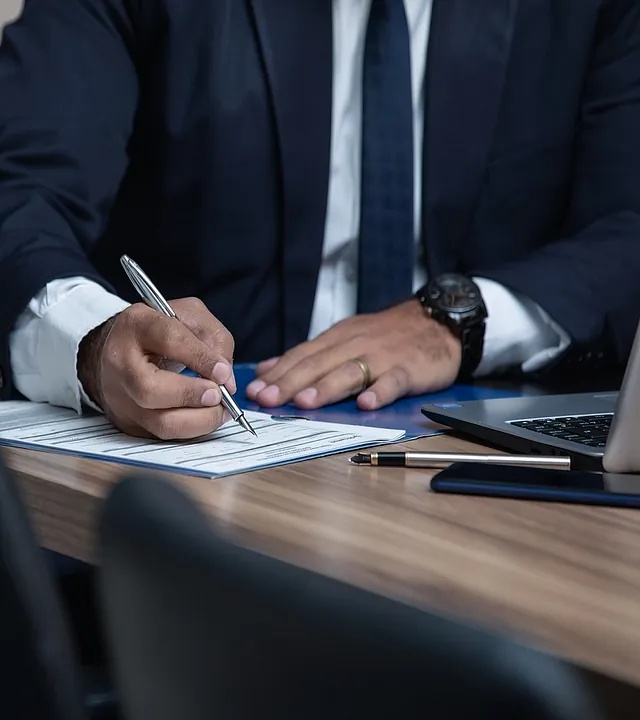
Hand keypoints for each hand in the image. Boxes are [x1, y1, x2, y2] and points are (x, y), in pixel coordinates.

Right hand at [78, 298, 235, 439]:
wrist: (121, 348)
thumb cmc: (160, 331)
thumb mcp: (190, 316)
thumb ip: (214, 340)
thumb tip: (227, 380)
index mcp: (136, 325)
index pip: (168, 339)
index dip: (200, 358)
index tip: (224, 372)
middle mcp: (121, 363)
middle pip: (150, 389)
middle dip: (192, 396)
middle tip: (218, 395)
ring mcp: (120, 397)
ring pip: (159, 422)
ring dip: (198, 421)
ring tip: (220, 410)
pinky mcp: (128, 421)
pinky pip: (164, 435)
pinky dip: (192, 429)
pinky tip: (206, 416)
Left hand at [246, 300, 460, 409]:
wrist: (437, 320)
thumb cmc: (387, 335)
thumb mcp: (344, 337)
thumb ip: (308, 355)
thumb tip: (268, 369)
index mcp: (337, 339)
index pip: (301, 356)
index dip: (277, 373)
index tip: (254, 390)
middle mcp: (354, 345)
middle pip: (318, 364)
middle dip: (290, 382)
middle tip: (268, 399)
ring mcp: (382, 356)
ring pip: (349, 372)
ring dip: (326, 387)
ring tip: (305, 402)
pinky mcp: (408, 368)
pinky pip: (392, 381)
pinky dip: (380, 392)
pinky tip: (366, 405)